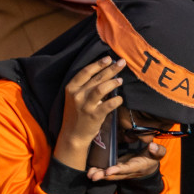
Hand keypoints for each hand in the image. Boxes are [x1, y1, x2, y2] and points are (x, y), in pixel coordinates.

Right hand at [54, 56, 124, 170]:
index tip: (109, 58)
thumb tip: (105, 75)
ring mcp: (85, 105)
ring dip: (113, 82)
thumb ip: (86, 87)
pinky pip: (108, 105)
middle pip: (96, 78)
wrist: (72, 134)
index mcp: (71, 88)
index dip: (98, 64)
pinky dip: (116, 100)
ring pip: (101, 88)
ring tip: (121, 80)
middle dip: (110, 69)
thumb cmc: (76, 114)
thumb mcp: (75, 98)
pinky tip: (120, 99)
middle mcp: (77, 95)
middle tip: (121, 62)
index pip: (85, 72)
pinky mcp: (94, 115)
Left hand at [87, 140, 165, 183]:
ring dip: (99, 174)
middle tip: (93, 176)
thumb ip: (158, 151)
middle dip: (104, 175)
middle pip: (115, 174)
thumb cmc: (152, 157)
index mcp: (138, 166)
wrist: (149, 165)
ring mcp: (121, 171)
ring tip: (89, 174)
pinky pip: (106, 171)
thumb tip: (152, 146)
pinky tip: (89, 171)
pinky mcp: (116, 168)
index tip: (108, 171)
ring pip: (109, 174)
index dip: (118, 170)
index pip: (127, 169)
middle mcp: (128, 171)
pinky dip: (98, 171)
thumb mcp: (158, 153)